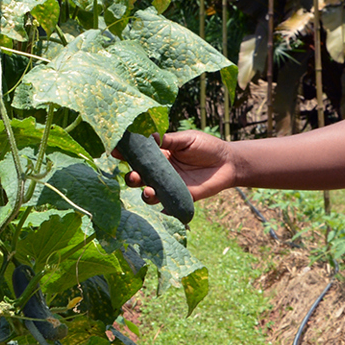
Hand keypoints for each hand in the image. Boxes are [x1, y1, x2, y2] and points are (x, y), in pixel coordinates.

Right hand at [122, 129, 239, 202]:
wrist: (228, 163)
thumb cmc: (206, 147)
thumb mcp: (186, 139)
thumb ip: (168, 140)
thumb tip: (149, 136)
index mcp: (158, 155)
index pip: (138, 155)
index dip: (126, 154)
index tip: (116, 152)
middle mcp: (159, 172)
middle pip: (139, 176)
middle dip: (132, 176)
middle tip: (134, 175)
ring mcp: (168, 186)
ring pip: (149, 193)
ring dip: (145, 193)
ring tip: (148, 190)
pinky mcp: (179, 198)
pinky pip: (166, 206)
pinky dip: (161, 208)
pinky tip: (161, 207)